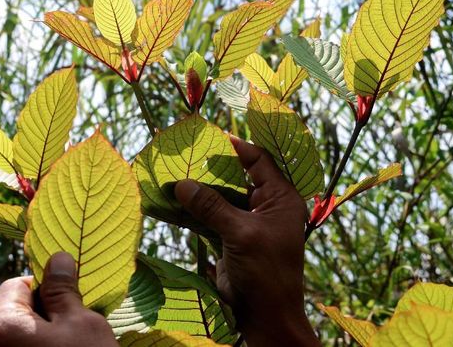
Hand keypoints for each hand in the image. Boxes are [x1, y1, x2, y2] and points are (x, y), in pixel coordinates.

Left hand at [0, 252, 117, 346]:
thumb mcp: (80, 322)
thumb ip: (63, 290)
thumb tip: (57, 257)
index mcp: (2, 326)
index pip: (16, 285)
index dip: (47, 285)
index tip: (72, 297)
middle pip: (21, 310)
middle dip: (50, 310)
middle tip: (77, 323)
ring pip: (28, 331)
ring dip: (53, 330)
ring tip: (78, 341)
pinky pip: (31, 345)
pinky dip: (50, 344)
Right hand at [174, 137, 319, 346]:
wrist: (265, 315)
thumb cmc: (265, 271)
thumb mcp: (241, 233)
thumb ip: (212, 206)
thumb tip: (181, 184)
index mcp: (280, 199)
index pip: (259, 161)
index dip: (236, 147)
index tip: (209, 137)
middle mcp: (265, 206)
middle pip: (236, 177)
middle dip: (210, 168)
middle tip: (184, 154)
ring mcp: (246, 222)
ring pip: (220, 198)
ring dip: (198, 190)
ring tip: (172, 174)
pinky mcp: (230, 238)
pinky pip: (210, 217)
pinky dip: (193, 211)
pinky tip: (172, 202)